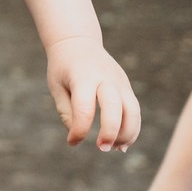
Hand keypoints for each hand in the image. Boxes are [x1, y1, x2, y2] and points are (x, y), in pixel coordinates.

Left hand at [45, 36, 140, 150]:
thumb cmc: (63, 68)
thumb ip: (67, 112)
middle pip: (114, 107)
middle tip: (101, 149)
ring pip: (132, 111)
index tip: (72, 142)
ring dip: (127, 134)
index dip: (80, 129)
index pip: (84, 107)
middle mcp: (105, 78)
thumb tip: (77, 138)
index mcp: (83, 77)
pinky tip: (121, 144)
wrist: (78, 41)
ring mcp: (119, 82)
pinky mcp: (127, 86)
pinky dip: (132, 129)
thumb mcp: (57, 87)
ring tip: (114, 149)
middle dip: (110, 132)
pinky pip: (135, 111)